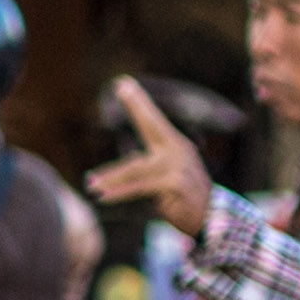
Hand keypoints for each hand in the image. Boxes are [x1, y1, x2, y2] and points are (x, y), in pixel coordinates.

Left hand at [87, 78, 216, 238]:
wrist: (209, 218)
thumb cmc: (180, 197)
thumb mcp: (163, 177)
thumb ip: (142, 169)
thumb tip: (114, 169)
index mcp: (174, 146)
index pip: (153, 120)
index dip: (139, 102)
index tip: (123, 82)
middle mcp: (177, 151)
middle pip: (151, 126)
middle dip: (137, 106)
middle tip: (121, 86)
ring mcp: (178, 167)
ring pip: (136, 168)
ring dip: (110, 177)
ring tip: (90, 184)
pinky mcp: (175, 184)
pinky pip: (140, 187)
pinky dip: (120, 193)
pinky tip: (103, 197)